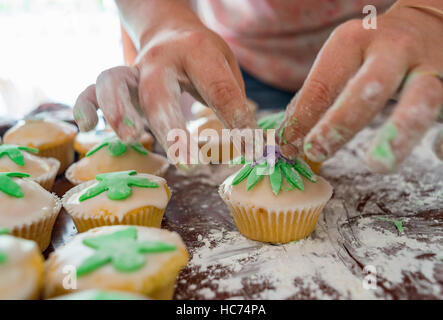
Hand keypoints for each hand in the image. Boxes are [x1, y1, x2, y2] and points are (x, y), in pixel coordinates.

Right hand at [73, 0, 254, 164]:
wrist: (169, 31)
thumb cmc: (203, 58)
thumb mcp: (225, 69)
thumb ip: (232, 103)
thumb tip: (249, 149)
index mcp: (197, 52)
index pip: (217, 88)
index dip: (234, 119)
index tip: (249, 148)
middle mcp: (161, 59)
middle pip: (158, 92)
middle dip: (171, 130)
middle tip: (189, 164)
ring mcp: (134, 69)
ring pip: (115, 82)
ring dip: (119, 112)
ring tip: (133, 140)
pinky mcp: (118, 80)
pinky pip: (91, 89)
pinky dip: (85, 106)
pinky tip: (87, 126)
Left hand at [278, 1, 442, 172]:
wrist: (428, 23)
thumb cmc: (375, 51)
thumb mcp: (343, 59)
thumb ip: (317, 96)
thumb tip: (286, 140)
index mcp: (355, 41)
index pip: (323, 83)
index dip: (303, 118)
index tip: (287, 148)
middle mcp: (394, 49)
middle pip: (369, 86)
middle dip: (340, 122)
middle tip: (316, 151)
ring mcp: (430, 65)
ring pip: (422, 98)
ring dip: (399, 133)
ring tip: (378, 165)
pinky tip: (435, 153)